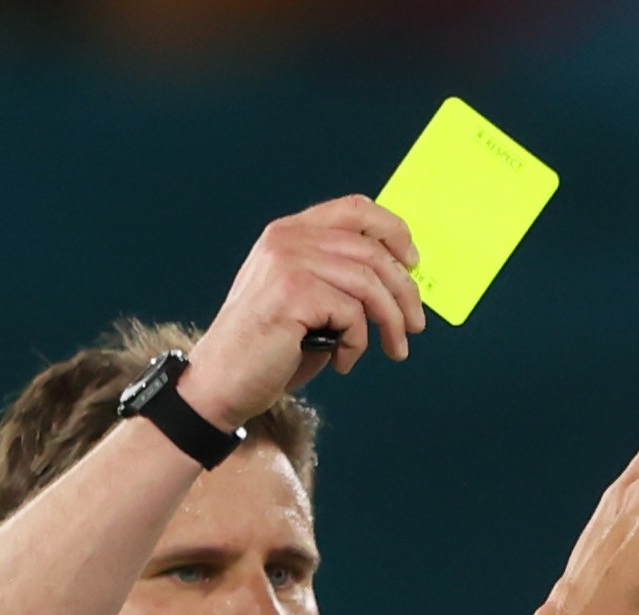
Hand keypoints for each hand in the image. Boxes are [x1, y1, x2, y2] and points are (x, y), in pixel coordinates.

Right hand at [179, 200, 423, 426]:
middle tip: (416, 325)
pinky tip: (344, 361)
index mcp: (290, 232)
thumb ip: (340, 278)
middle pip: (371, 250)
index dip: (393, 231)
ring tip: (396, 349)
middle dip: (405, 291)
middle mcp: (288, 239)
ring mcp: (288, 262)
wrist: (222, 381)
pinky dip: (358, 344)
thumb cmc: (267, 348)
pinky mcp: (293, 293)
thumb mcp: (307, 300)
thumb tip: (400, 278)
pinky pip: (352, 314)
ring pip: (369, 282)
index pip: (355, 209)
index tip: (412, 262)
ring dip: (391, 321)